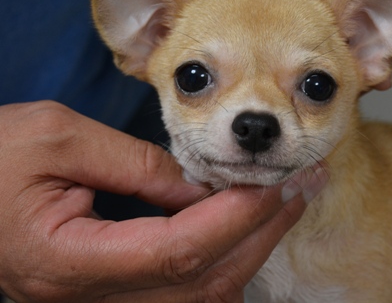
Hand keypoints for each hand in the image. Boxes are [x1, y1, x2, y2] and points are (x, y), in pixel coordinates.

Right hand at [0, 101, 326, 301]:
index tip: (273, 182)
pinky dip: (223, 261)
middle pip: (201, 284)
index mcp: (69, 261)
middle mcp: (89, 297)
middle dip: (260, 234)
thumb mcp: (55, 137)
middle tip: (302, 186)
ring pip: (199, 296)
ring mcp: (100, 300)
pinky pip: (183, 291)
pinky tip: (245, 228)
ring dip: (250, 249)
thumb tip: (199, 183)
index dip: (233, 218)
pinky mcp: (109, 290)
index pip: (176, 253)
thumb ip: (133, 162)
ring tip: (286, 202)